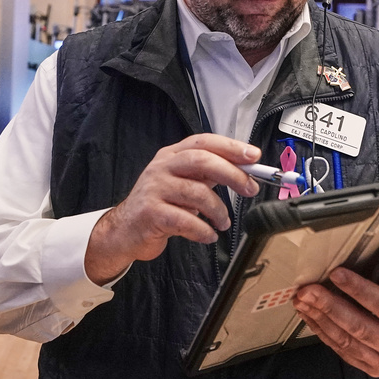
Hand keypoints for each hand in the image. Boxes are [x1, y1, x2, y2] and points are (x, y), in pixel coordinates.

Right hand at [84, 134, 260, 284]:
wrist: (125, 230)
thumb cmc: (160, 205)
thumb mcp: (183, 183)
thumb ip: (209, 174)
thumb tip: (246, 171)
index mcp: (172, 156)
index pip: (203, 142)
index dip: (230, 147)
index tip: (253, 155)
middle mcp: (161, 167)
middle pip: (201, 161)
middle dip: (232, 173)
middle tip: (250, 188)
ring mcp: (154, 189)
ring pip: (197, 193)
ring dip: (218, 211)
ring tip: (222, 223)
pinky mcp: (150, 213)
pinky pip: (186, 220)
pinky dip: (203, 230)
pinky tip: (208, 235)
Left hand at [293, 268, 378, 376]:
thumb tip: (369, 258)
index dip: (358, 289)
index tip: (337, 274)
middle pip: (358, 325)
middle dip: (329, 305)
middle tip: (309, 290)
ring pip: (346, 340)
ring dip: (320, 318)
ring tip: (303, 301)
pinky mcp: (370, 367)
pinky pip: (341, 350)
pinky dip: (323, 332)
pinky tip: (311, 317)